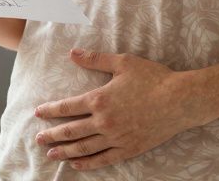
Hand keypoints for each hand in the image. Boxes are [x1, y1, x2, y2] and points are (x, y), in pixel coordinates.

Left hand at [33, 49, 199, 170]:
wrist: (180, 100)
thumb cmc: (153, 78)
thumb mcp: (123, 62)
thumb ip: (95, 59)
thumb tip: (72, 53)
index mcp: (99, 99)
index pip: (67, 107)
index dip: (51, 110)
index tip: (38, 113)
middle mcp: (104, 121)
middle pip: (71, 131)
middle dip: (52, 135)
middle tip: (38, 140)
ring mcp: (116, 138)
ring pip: (84, 148)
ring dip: (65, 152)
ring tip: (52, 154)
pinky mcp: (129, 148)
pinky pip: (104, 159)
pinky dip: (88, 163)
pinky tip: (77, 165)